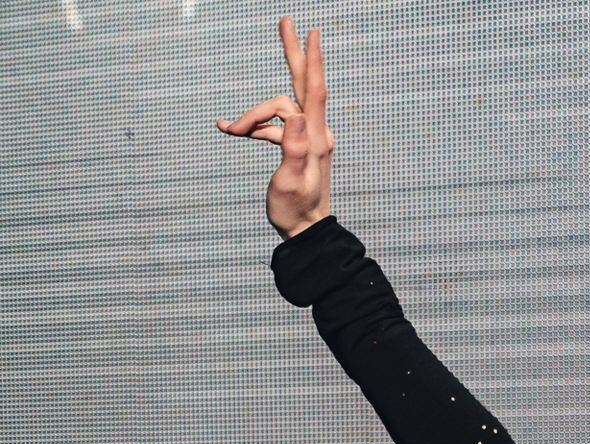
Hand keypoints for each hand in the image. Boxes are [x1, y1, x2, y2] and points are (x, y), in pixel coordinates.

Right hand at [216, 17, 333, 238]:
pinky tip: (231, 131)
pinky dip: (253, 127)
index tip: (312, 32)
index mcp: (316, 137)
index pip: (315, 90)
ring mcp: (307, 138)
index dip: (312, 60)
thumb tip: (298, 118)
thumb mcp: (292, 182)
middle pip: (302, 84)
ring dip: (251, 117)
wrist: (305, 232)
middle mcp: (315, 132)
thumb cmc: (296, 211)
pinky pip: (272, 126)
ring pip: (277, 109)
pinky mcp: (297, 145)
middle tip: (287, 21)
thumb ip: (296, 149)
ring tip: (229, 129)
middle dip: (293, 53)